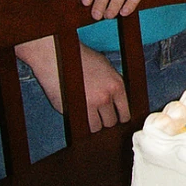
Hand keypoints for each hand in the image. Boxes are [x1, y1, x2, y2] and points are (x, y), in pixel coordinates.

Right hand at [15, 38, 130, 131]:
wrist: (59, 58)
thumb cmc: (81, 59)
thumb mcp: (106, 68)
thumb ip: (113, 85)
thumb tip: (119, 101)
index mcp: (117, 86)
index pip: (125, 113)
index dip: (121, 117)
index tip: (118, 118)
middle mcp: (105, 97)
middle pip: (111, 123)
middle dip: (107, 121)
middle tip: (102, 117)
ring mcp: (88, 106)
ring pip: (96, 128)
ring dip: (94, 125)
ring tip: (91, 116)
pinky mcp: (73, 111)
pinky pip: (81, 126)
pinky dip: (82, 124)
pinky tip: (81, 116)